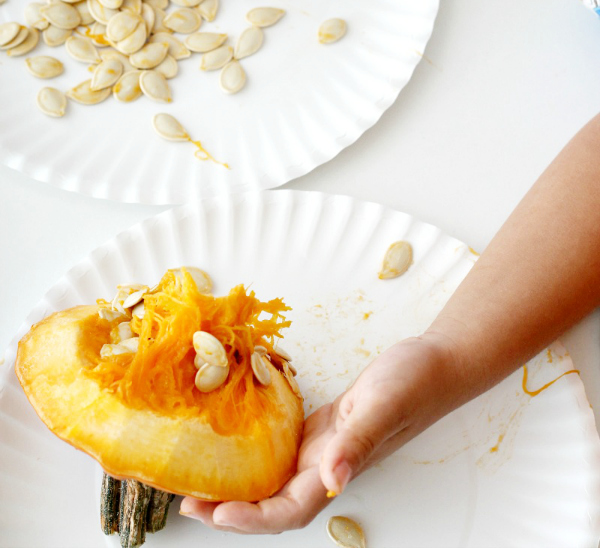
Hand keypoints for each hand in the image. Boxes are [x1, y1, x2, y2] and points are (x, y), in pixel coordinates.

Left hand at [179, 335, 460, 533]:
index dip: (252, 519)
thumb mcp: (382, 406)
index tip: (215, 513)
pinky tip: (233, 440)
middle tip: (187, 502)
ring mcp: (323, 447)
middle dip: (231, 510)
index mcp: (338, 468)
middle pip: (273, 503)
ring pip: (274, 478)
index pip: (289, 510)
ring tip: (199, 478)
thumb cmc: (415, 383)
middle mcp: (326, 465)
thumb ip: (357, 442)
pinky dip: (255, 451)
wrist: (434, 363)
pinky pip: (282, 448)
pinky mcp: (321, 426)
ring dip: (238, 485)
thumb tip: (332, 478)